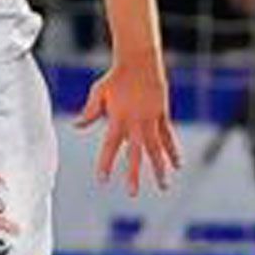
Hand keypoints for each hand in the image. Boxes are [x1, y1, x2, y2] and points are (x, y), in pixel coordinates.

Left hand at [75, 54, 181, 196]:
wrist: (140, 61)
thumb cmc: (116, 77)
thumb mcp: (99, 93)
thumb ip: (89, 112)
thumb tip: (77, 125)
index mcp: (118, 119)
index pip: (110, 146)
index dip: (106, 164)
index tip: (102, 180)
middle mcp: (136, 122)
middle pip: (135, 154)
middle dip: (134, 174)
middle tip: (132, 194)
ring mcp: (151, 119)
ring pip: (156, 149)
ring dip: (160, 169)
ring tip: (163, 186)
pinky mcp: (162, 115)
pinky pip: (168, 137)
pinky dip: (173, 151)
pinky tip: (178, 165)